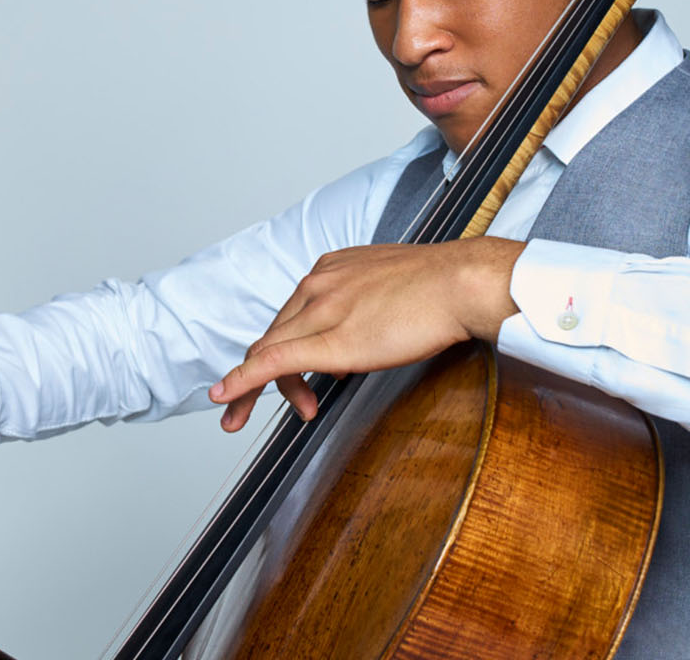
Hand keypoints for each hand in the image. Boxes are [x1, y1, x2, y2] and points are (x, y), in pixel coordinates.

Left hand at [207, 237, 523, 431]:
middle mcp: (317, 284)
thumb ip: (359, 314)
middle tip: (246, 411)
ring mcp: (321, 308)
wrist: (463, 282)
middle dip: (256, 376)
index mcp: (330, 270)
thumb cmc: (439, 291)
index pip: (291, 317)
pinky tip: (227, 398)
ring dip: (252, 388)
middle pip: (273, 334)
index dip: (282, 353)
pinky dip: (244, 381)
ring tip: (249, 418)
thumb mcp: (386, 294)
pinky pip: (274, 361)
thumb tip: (344, 351)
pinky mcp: (330, 337)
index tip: (291, 381)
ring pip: (268, 350)